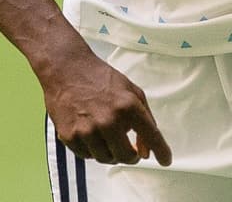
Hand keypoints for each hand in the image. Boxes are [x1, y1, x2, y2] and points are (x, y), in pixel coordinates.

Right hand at [41, 47, 172, 166]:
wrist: (66, 69)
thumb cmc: (100, 79)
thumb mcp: (131, 91)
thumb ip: (145, 118)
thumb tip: (146, 150)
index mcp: (128, 106)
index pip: (151, 136)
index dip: (161, 152)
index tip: (165, 161)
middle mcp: (108, 120)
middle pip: (126, 156)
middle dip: (131, 156)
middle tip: (130, 150)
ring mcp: (87, 130)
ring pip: (106, 159)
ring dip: (111, 153)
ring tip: (107, 136)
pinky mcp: (69, 136)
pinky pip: (87, 156)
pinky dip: (93, 149)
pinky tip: (91, 133)